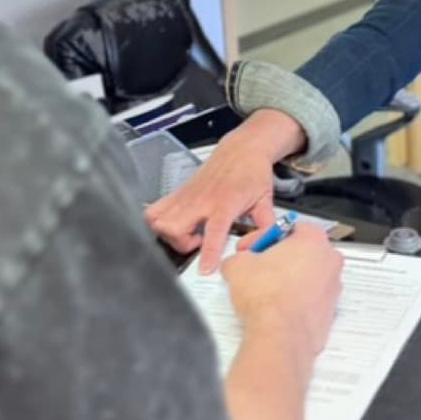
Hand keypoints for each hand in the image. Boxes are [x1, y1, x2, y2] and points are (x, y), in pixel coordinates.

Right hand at [146, 110, 304, 271]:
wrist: (241, 149)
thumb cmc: (252, 174)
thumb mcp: (266, 202)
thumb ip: (264, 229)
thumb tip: (252, 248)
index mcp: (225, 203)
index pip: (214, 232)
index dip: (208, 253)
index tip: (205, 270)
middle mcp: (201, 200)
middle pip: (174, 228)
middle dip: (181, 245)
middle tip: (197, 244)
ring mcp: (186, 195)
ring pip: (158, 220)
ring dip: (169, 235)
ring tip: (186, 234)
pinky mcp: (178, 192)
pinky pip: (154, 210)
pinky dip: (157, 222)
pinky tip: (174, 224)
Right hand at [221, 223, 344, 364]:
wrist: (280, 334)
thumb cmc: (268, 296)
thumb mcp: (238, 265)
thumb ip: (238, 257)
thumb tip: (236, 263)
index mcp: (313, 239)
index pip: (287, 227)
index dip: (263, 237)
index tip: (251, 247)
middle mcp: (330, 261)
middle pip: (301, 251)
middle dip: (278, 258)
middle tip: (257, 267)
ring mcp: (333, 288)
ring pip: (308, 276)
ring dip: (288, 279)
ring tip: (265, 290)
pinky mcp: (330, 311)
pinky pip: (311, 298)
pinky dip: (296, 300)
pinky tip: (276, 307)